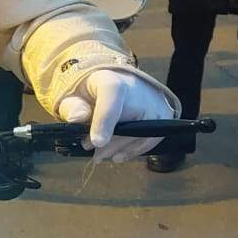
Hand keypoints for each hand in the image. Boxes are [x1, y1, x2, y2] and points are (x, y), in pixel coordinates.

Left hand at [57, 69, 176, 161]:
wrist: (121, 86)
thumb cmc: (94, 92)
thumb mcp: (76, 95)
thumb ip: (72, 106)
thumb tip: (76, 118)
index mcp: (111, 81)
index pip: (111, 95)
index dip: (104, 120)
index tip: (96, 142)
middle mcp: (138, 90)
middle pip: (127, 122)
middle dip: (108, 143)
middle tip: (92, 152)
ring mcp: (155, 103)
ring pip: (140, 134)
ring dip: (118, 149)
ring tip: (100, 155)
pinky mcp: (165, 116)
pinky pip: (150, 139)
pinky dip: (133, 150)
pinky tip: (118, 156)